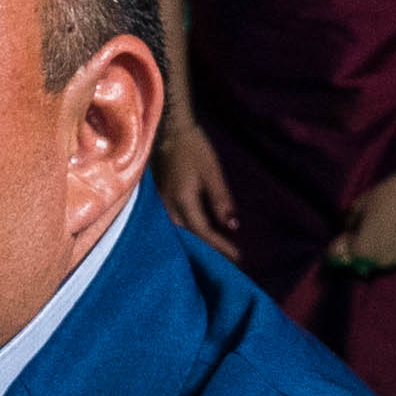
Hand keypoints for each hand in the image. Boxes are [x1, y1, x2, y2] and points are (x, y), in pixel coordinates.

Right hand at [154, 117, 238, 255]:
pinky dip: (183, 235)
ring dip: (194, 245)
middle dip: (207, 252)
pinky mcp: (157, 201)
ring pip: (177, 233)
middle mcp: (168, 207)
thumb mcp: (212, 172)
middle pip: (188, 238)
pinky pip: (169, 225)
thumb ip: (221, 199)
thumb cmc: (193, 149)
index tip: (238, 258)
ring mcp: (159, 205)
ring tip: (210, 255)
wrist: (169, 131)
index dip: (220, 246)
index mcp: (183, 200)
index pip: (203, 232)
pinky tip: (191, 239)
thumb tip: (232, 226)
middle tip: (226, 263)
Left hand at [327, 148, 395, 279]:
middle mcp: (381, 260)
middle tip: (365, 230)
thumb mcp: (360, 204)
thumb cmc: (389, 194)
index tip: (341, 237)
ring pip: (383, 258)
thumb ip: (351, 223)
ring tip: (386, 229)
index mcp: (362, 250)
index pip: (339, 255)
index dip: (338, 245)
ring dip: (380, 249)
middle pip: (363, 259)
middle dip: (360, 248)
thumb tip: (350, 230)